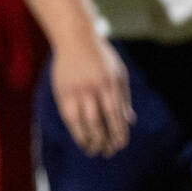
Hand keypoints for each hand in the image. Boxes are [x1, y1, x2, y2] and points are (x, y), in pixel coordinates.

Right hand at [51, 37, 134, 157]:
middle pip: (97, 122)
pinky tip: (81, 137)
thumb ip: (123, 98)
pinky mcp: (62, 92)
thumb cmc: (101, 58)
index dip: (118, 132)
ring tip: (93, 150)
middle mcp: (91, 88)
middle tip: (107, 152)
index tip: (120, 145)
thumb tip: (129, 122)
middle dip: (103, 140)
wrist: (75, 38)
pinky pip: (69, 117)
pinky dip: (75, 130)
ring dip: (88, 139)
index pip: (114, 114)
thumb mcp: (118, 74)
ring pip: (80, 122)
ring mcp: (75, 90)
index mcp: (108, 84)